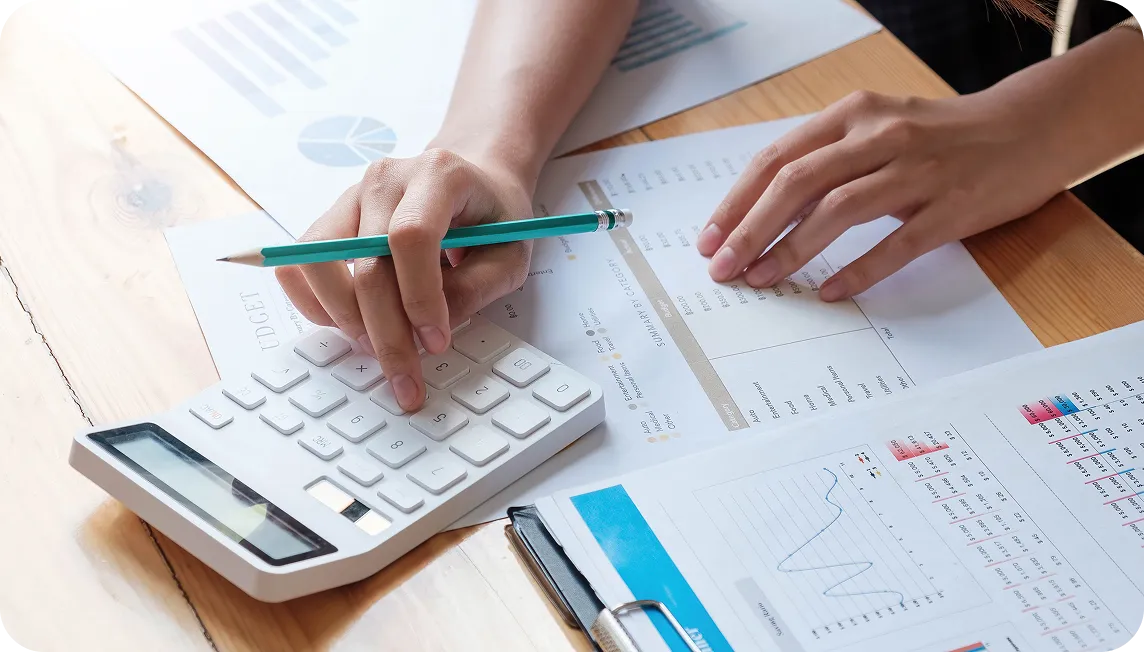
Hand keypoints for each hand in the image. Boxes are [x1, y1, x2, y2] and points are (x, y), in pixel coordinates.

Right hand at [277, 149, 533, 410]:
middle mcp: (386, 180)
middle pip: (365, 264)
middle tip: (406, 377)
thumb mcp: (511, 252)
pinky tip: (354, 326)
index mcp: (438, 175)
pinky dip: (317, 306)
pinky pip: (299, 267)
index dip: (420, 297)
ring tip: (379, 347)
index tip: (435, 342)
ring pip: (316, 265)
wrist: (473, 180)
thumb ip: (477, 288)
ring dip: (344, 320)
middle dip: (385, 333)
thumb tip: (426, 331)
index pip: (411, 236)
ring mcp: (351, 197)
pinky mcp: (331, 221)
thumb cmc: (493, 217)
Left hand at [696, 90, 1075, 300]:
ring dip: (791, 249)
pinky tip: (830, 292)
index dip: (737, 201)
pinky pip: (896, 243)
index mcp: (853, 115)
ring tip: (761, 279)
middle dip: (750, 229)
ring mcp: (918, 170)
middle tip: (723, 268)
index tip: (709, 238)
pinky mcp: (952, 206)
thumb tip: (760, 210)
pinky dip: (858, 269)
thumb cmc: (940, 137)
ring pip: (838, 209)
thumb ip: (825, 159)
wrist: (1029, 129)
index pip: (777, 158)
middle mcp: (880, 136)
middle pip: (797, 182)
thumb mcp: (877, 130)